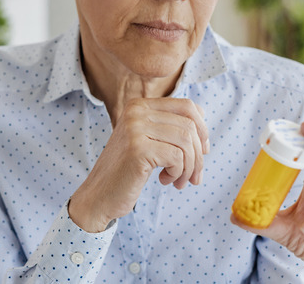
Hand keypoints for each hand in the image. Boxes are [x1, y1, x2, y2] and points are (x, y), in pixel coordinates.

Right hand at [69, 81, 208, 232]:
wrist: (99, 196)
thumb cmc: (127, 171)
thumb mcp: (148, 142)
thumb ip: (170, 128)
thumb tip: (204, 123)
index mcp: (140, 106)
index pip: (187, 106)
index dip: (202, 129)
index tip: (202, 151)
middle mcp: (136, 112)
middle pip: (190, 125)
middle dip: (198, 155)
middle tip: (193, 176)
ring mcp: (135, 129)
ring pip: (186, 142)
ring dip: (190, 167)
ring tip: (179, 181)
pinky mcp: (138, 149)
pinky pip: (177, 158)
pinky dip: (178, 173)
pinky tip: (165, 180)